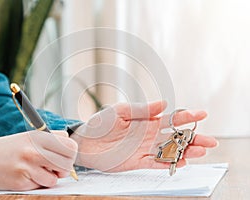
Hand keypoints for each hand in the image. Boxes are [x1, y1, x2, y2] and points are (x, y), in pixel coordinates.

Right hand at [0, 130, 77, 189]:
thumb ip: (53, 138)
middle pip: (67, 165)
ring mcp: (27, 167)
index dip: (71, 154)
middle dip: (63, 169)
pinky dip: (38, 183)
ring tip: (38, 170)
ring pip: (55, 179)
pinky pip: (41, 186)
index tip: (64, 156)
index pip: (71, 147)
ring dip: (50, 178)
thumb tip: (72, 147)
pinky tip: (28, 175)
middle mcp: (34, 151)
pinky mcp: (21, 182)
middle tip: (54, 167)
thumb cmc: (12, 147)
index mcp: (40, 137)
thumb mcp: (32, 135)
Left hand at [71, 101, 216, 171]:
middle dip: (192, 138)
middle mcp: (149, 135)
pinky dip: (170, 163)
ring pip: (170, 151)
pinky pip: (157, 163)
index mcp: (146, 120)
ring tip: (201, 152)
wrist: (86, 142)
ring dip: (186, 152)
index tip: (201, 114)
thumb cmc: (101, 123)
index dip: (186, 116)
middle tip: (210, 141)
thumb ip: (142, 109)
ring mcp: (145, 149)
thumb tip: (163, 104)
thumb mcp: (120, 111)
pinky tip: (182, 162)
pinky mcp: (138, 161)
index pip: (170, 118)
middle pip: (175, 137)